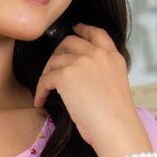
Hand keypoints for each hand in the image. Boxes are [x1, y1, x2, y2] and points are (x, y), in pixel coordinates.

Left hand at [34, 22, 148, 156]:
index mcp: (113, 57)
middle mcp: (98, 54)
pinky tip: (40, 101)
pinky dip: (40, 91)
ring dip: (46, 75)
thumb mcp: (114, 86)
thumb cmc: (116, 118)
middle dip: (57, 53)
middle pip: (69, 42)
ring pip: (54, 60)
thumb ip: (100, 73)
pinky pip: (45, 79)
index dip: (83, 28)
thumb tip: (78, 77)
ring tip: (45, 90)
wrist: (116, 128)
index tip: (75, 28)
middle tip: (51, 69)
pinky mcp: (66, 74)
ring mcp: (82, 62)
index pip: (97, 33)